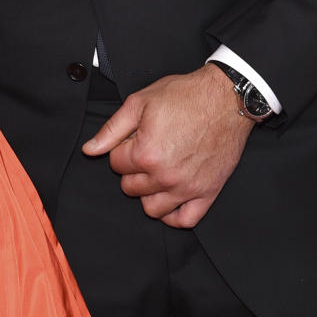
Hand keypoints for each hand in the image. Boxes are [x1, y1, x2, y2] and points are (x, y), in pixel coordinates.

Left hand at [82, 65, 251, 227]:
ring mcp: (187, 187)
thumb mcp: (140, 102)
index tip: (134, 139)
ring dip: (148, 192)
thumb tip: (90, 150)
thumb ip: (111, 129)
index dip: (122, 149)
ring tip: (156, 173)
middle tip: (146, 151)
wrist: (226, 98)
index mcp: (145, 153)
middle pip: (130, 187)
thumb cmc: (185, 96)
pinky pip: (184, 220)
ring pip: (152, 208)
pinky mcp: (208, 193)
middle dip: (133, 170)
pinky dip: (173, 214)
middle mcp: (165, 176)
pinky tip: (170, 198)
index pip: (115, 164)